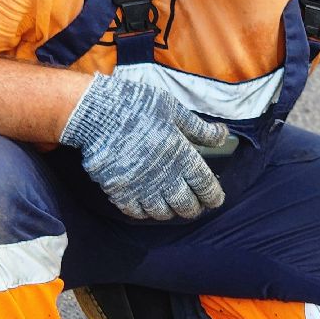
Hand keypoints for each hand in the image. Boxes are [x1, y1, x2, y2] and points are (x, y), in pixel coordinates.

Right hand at [60, 74, 229, 219]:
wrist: (96, 112)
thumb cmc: (137, 106)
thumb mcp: (173, 109)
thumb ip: (199, 128)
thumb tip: (223, 135)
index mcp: (181, 156)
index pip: (205, 186)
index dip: (213, 196)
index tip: (215, 200)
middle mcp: (163, 177)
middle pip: (185, 205)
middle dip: (194, 208)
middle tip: (195, 205)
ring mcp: (140, 187)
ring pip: (161, 213)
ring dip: (170, 211)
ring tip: (172, 205)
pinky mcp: (118, 190)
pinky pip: (136, 212)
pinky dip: (144, 211)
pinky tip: (147, 204)